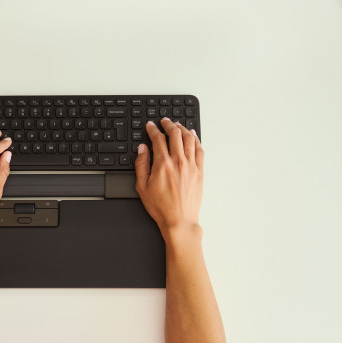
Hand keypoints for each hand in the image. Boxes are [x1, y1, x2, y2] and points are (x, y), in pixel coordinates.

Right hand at [134, 119, 203, 238]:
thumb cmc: (161, 207)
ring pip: (189, 139)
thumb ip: (141, 164)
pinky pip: (199, 150)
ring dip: (182, 129)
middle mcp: (178, 161)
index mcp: (163, 164)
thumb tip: (142, 149)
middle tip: (164, 121)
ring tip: (177, 125)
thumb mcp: (142, 186)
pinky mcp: (200, 171)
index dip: (153, 129)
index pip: (158, 138)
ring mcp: (191, 166)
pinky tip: (192, 136)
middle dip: (168, 124)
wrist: (179, 221)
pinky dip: (196, 139)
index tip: (150, 126)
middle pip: (175, 134)